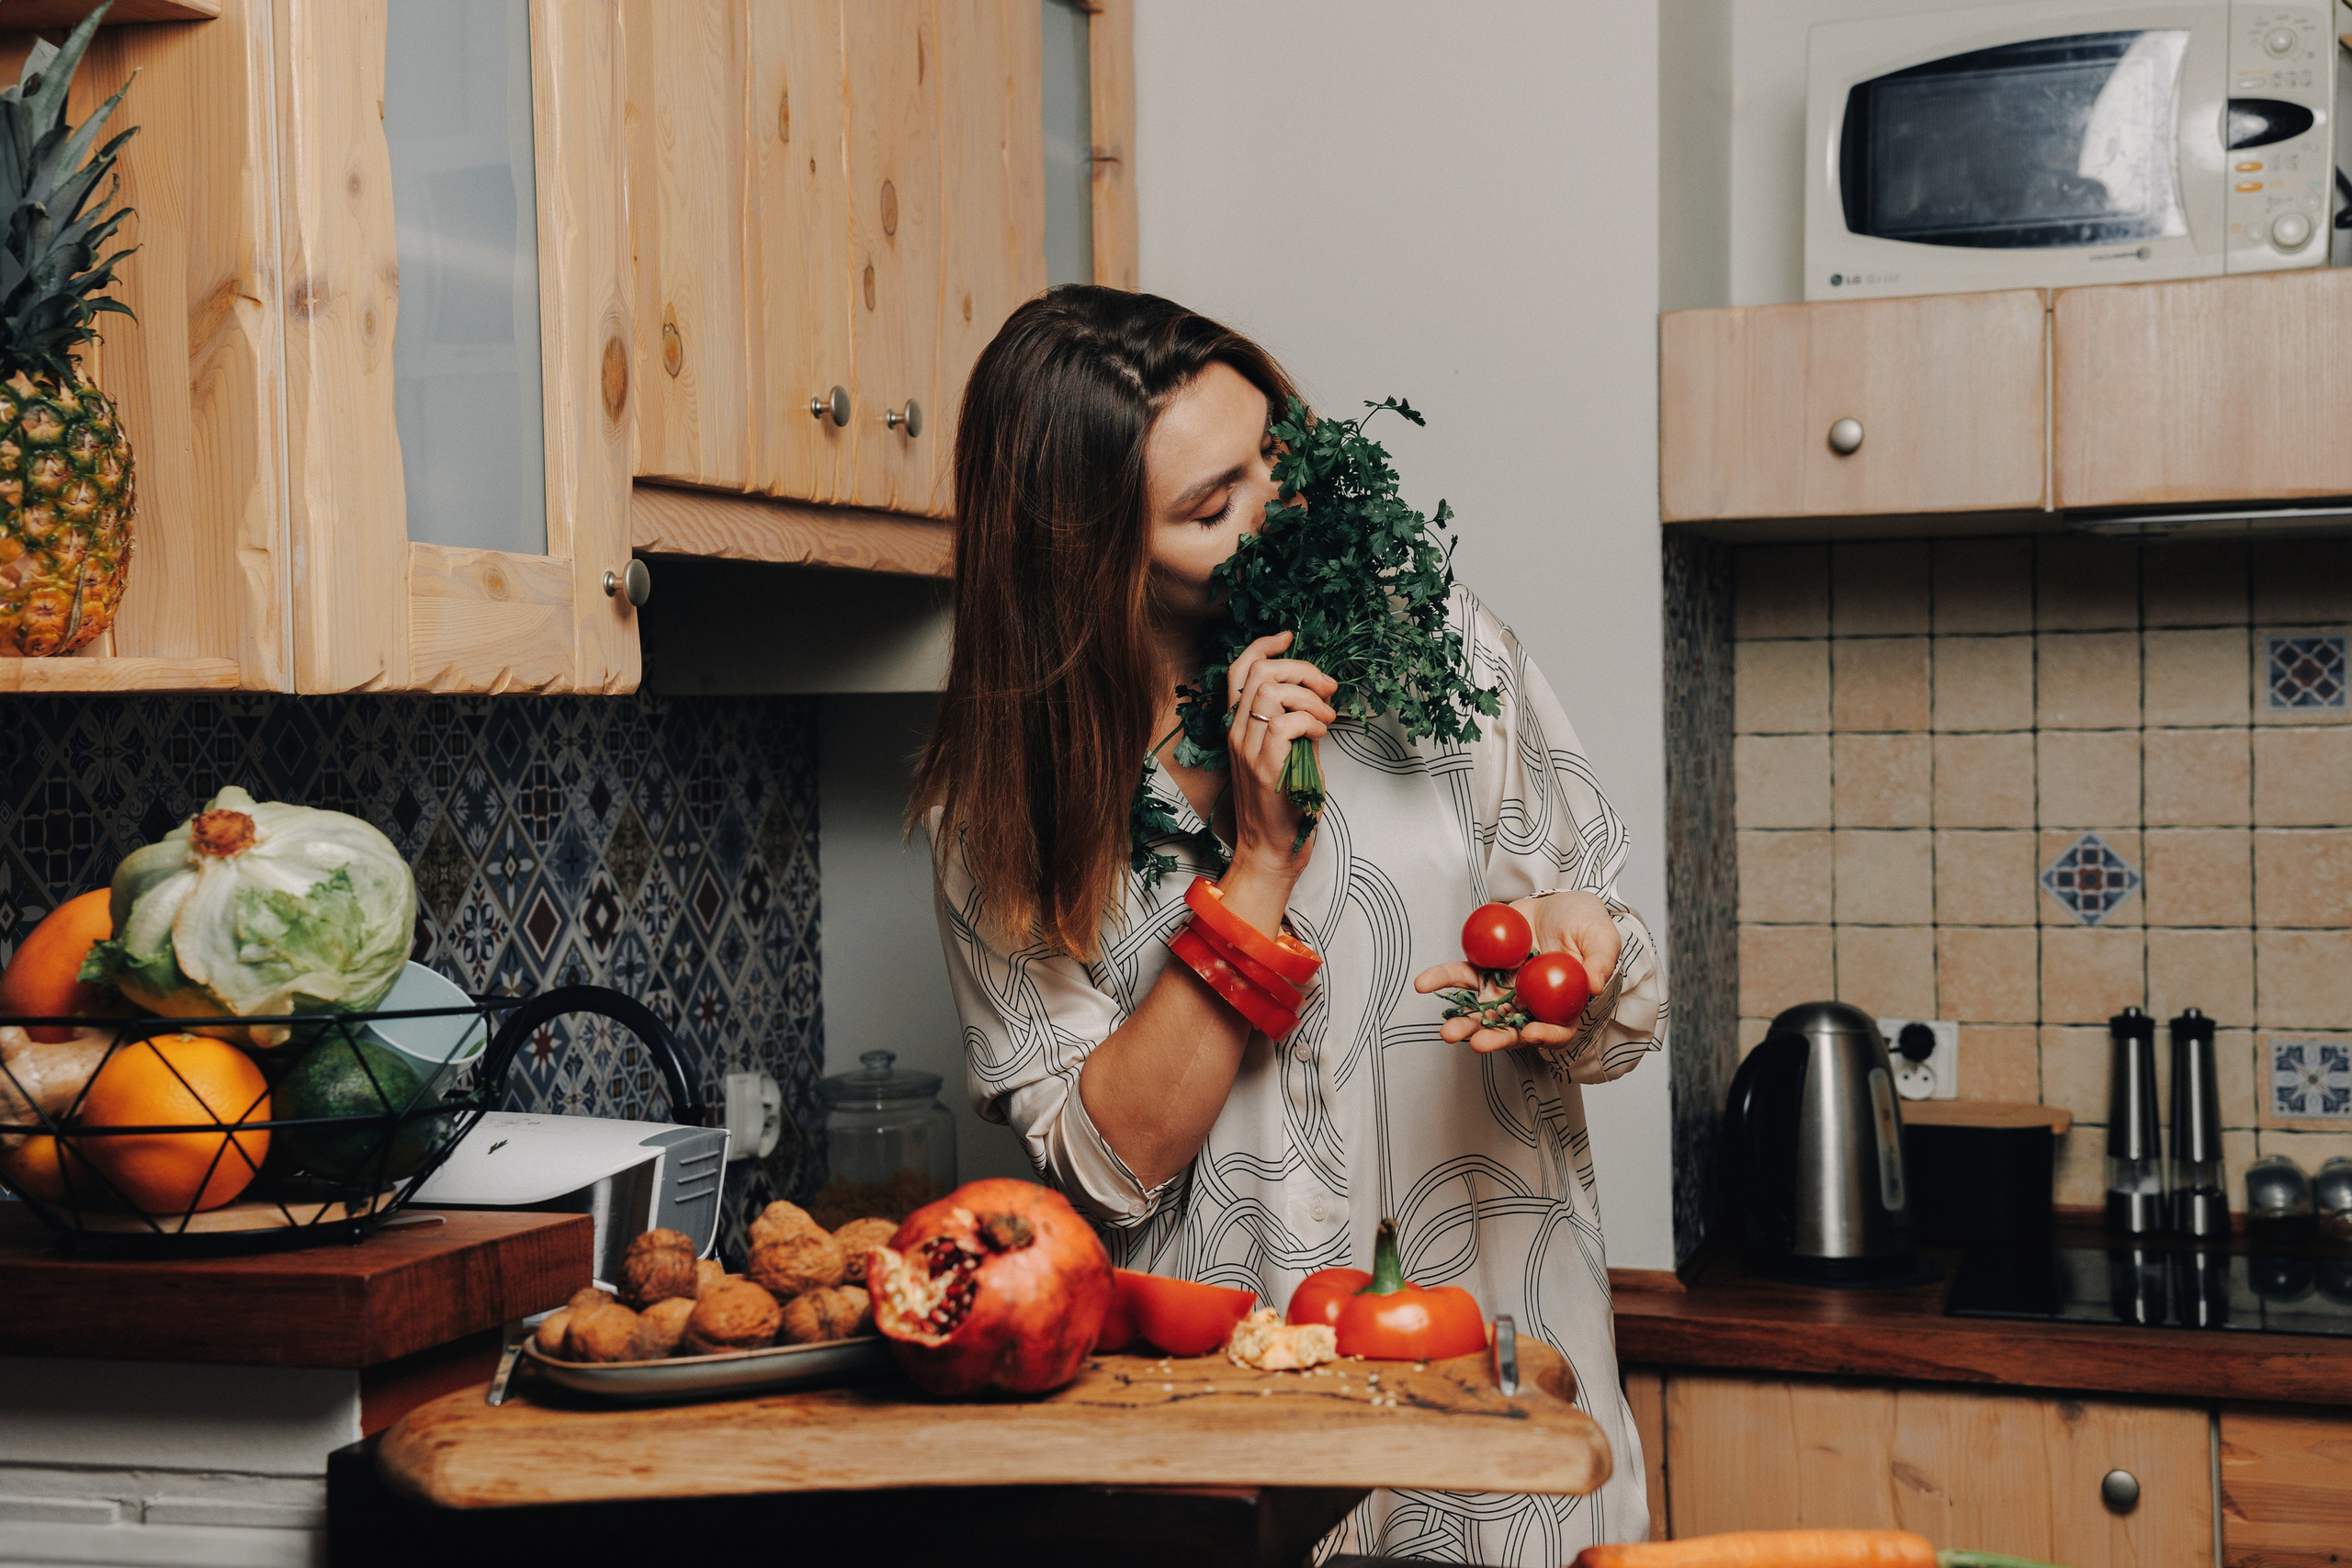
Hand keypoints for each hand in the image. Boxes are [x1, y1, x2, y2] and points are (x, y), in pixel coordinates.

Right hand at [1221, 631, 1336, 875]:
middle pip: (1259, 672)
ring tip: (1327, 719)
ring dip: (1310, 698)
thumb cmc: (1283, 806)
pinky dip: (1311, 722)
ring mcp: (1248, 750)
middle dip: (1302, 669)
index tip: (1289, 638)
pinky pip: (1286, 723)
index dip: (1263, 646)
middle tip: (1328, 689)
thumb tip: (1319, 693)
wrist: (1270, 850)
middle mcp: (1237, 734)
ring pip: (1272, 692)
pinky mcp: (1264, 768)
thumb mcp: (1290, 753)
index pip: (1238, 671)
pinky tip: (1321, 736)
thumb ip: (1296, 722)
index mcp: (1239, 727)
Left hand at [1411, 889, 1621, 1053]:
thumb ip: (1600, 962)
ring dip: (1463, 1021)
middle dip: (1493, 1038)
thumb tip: (1594, 985)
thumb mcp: (1603, 939)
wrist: (1560, 903)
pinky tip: (1424, 984)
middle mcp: (1532, 1004)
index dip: (1546, 1036)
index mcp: (1563, 1006)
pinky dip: (1442, 980)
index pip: (1558, 1030)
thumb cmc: (1587, 925)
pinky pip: (1461, 976)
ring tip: (1446, 1031)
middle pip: (1512, 1029)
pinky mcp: (1485, 967)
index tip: (1532, 1034)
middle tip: (1476, 1044)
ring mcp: (1506, 988)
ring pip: (1482, 1010)